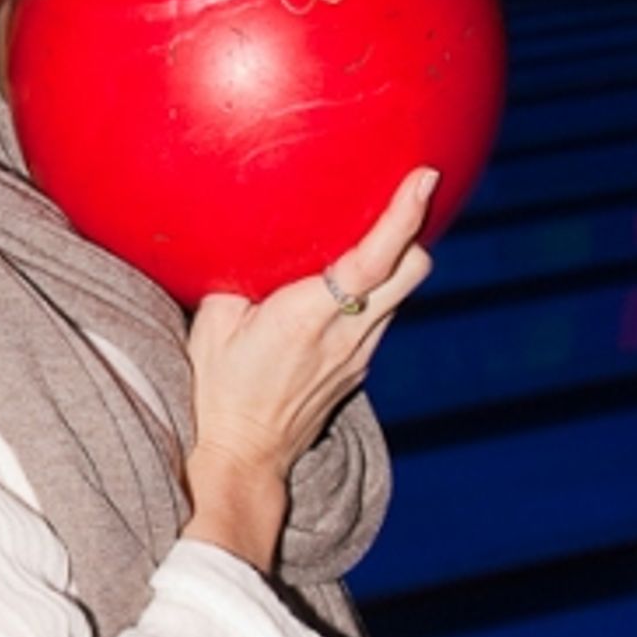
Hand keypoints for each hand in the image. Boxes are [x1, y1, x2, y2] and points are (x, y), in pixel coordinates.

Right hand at [182, 168, 437, 565]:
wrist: (243, 457)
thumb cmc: (218, 389)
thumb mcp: (213, 324)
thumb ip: (238, 278)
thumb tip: (249, 240)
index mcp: (306, 317)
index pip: (371, 261)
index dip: (401, 217)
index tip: (424, 178)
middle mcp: (345, 335)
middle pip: (411, 272)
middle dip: (413, 232)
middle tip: (405, 197)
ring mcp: (359, 355)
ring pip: (400, 295)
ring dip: (395, 264)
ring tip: (374, 237)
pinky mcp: (359, 369)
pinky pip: (380, 318)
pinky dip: (374, 295)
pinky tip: (347, 290)